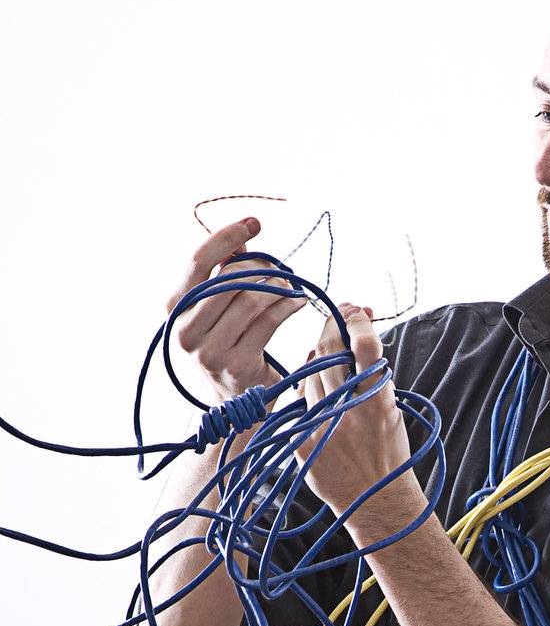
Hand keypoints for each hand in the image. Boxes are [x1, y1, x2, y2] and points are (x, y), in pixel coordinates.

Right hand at [165, 216, 306, 408]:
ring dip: (277, 287)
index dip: (227, 237)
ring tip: (291, 287)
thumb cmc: (227, 344)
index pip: (198, 261)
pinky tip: (297, 302)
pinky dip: (287, 306)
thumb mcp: (214, 310)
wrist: (234, 401)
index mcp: (174, 308)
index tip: (254, 224)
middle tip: (280, 268)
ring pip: (251, 299)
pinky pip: (268, 322)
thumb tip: (243, 241)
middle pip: (229, 279)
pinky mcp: (237, 365)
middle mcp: (185, 330)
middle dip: (260, 267)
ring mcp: (209, 350)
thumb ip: (221, 276)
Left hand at [295, 303, 411, 519]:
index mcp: (377, 403)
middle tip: (339, 316)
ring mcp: (320, 426)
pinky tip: (316, 387)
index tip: (357, 311)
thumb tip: (352, 334)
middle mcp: (347, 412)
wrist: (375, 500)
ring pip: (310, 371)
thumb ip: (372, 376)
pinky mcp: (301, 440)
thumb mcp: (391, 411)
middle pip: (328, 351)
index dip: (357, 321)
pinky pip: (297, 400)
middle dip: (333, 327)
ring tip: (330, 351)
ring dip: (319, 355)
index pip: (364, 346)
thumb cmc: (388, 454)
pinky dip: (306, 388)